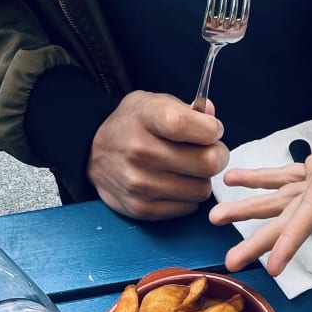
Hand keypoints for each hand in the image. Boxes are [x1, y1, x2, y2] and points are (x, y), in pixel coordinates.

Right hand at [87, 91, 229, 219]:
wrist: (94, 154)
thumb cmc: (134, 126)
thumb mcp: (154, 103)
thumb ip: (187, 109)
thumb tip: (212, 116)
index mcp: (145, 117)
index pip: (185, 124)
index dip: (210, 129)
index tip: (211, 130)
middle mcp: (139, 150)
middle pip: (206, 162)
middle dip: (216, 157)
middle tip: (208, 153)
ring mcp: (139, 183)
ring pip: (202, 189)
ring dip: (201, 180)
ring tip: (187, 169)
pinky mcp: (142, 207)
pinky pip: (188, 207)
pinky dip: (188, 196)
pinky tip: (174, 183)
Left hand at [208, 50, 311, 274]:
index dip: (294, 238)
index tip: (273, 265)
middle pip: (295, 217)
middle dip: (263, 239)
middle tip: (231, 261)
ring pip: (286, 201)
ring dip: (251, 210)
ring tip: (217, 218)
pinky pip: (287, 178)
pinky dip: (260, 180)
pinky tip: (234, 181)